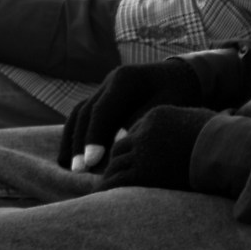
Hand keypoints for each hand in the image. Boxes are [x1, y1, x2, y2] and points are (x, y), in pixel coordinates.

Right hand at [58, 58, 201, 172]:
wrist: (180, 78)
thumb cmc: (177, 94)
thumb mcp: (165, 107)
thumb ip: (141, 123)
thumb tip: (119, 144)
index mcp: (126, 79)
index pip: (103, 110)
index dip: (95, 136)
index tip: (92, 162)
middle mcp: (110, 80)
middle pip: (86, 112)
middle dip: (80, 142)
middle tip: (79, 171)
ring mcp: (104, 88)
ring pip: (79, 113)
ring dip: (72, 140)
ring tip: (70, 168)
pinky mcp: (102, 99)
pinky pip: (81, 116)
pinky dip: (74, 135)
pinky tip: (71, 157)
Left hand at [97, 105, 211, 192]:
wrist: (225, 151)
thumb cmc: (220, 141)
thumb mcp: (196, 124)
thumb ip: (180, 129)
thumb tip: (184, 141)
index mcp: (155, 116)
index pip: (133, 133)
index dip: (131, 151)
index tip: (129, 164)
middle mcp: (145, 131)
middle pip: (120, 148)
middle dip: (115, 164)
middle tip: (110, 181)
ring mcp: (142, 151)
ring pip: (115, 164)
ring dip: (110, 178)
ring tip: (103, 194)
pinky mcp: (143, 172)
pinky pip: (116, 181)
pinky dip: (106, 189)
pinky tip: (101, 199)